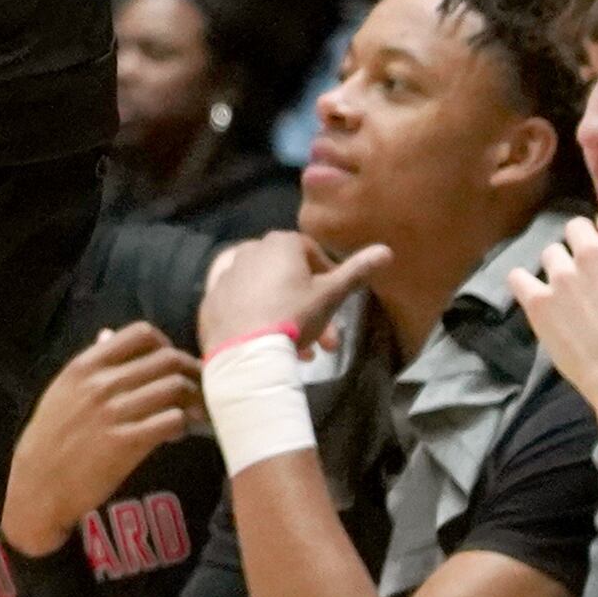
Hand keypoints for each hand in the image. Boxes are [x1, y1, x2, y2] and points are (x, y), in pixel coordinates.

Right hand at [0, 323, 204, 552]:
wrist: (37, 485)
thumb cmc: (50, 437)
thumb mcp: (63, 390)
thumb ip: (90, 363)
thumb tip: (109, 334)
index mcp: (85, 366)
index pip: (141, 333)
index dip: (166, 343)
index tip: (171, 361)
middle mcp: (102, 383)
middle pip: (167, 359)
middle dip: (192, 371)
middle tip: (199, 387)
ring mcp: (114, 413)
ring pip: (175, 388)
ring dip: (193, 400)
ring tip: (194, 413)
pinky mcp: (127, 443)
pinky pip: (172, 421)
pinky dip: (183, 425)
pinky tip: (177, 434)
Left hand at [196, 231, 388, 358]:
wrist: (246, 353)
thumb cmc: (293, 317)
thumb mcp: (330, 295)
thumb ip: (357, 271)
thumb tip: (386, 250)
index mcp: (279, 243)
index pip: (310, 252)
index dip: (326, 278)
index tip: (335, 304)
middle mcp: (249, 251)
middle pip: (287, 277)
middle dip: (310, 308)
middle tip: (326, 342)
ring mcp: (226, 276)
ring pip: (265, 294)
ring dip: (286, 317)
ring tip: (300, 353)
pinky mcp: (211, 301)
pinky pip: (239, 306)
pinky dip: (255, 319)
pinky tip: (267, 343)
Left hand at [508, 212, 597, 457]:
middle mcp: (589, 250)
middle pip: (574, 228)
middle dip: (580, 244)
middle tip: (587, 269)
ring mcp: (560, 274)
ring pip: (549, 253)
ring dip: (557, 266)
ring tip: (565, 290)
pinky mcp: (537, 299)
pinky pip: (518, 277)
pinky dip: (524, 284)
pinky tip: (534, 294)